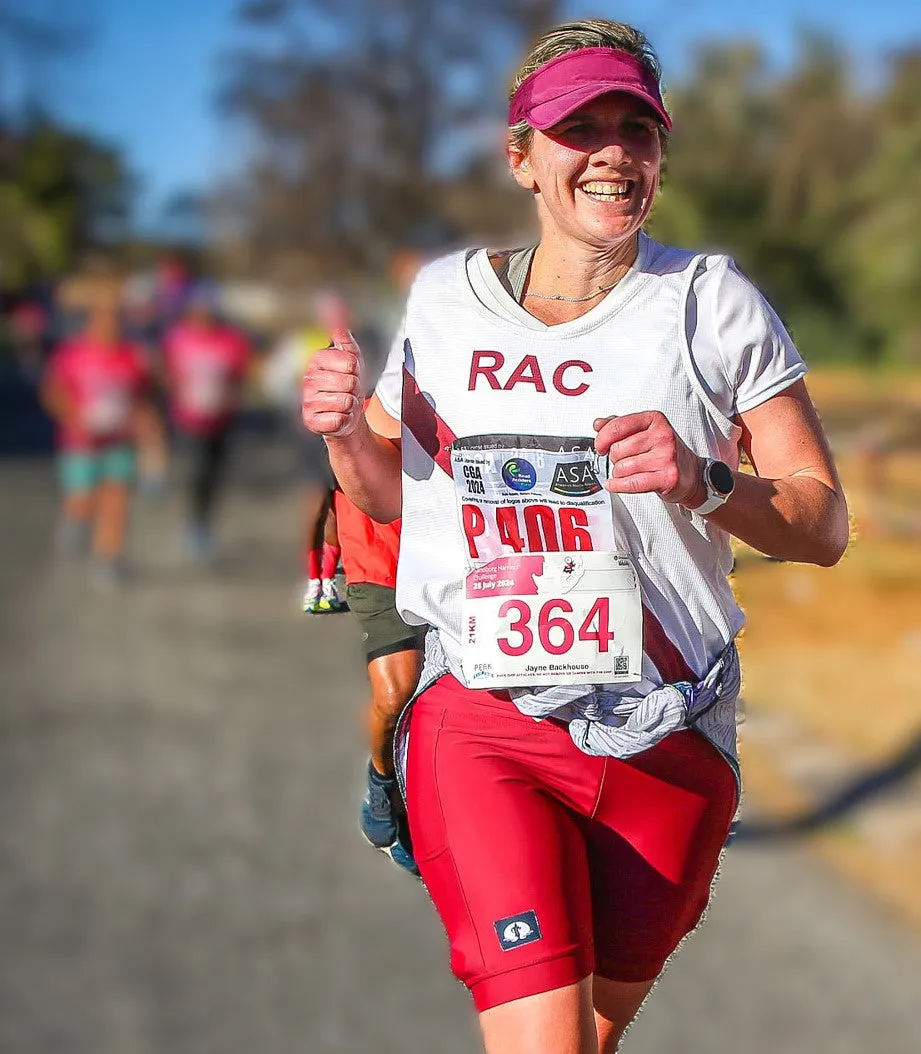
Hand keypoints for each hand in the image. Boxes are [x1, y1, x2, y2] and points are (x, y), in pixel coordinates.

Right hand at [302, 323, 365, 438]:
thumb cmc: (348, 383)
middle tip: (348, 392)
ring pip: (346, 402)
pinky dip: (345, 421)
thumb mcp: (350, 354)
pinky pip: (339, 420)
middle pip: (349, 383)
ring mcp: (307, 401)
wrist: (347, 414)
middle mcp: (307, 379)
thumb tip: (332, 302)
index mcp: (317, 360)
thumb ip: (341, 331)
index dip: (356, 370)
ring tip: (344, 405)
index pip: (350, 362)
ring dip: (351, 406)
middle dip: (355, 389)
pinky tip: (338, 418)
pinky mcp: (310, 421)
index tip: (350, 373)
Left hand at [593, 411, 704, 506]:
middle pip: (618, 449)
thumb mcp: (645, 432)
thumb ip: (621, 426)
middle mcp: (662, 436)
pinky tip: (614, 484)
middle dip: (615, 458)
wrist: (691, 473)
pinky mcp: (667, 477)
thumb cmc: (666, 452)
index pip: (617, 426)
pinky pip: (632, 483)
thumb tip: (598, 424)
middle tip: (623, 460)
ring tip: (628, 472)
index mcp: (654, 420)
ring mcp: (666, 456)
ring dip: (619, 473)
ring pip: (622, 467)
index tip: (601, 446)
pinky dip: (618, 485)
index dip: (602, 439)